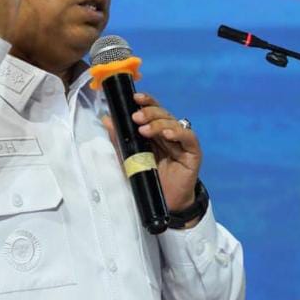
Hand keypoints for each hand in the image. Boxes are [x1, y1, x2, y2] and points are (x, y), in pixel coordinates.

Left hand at [101, 92, 200, 213]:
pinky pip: (188, 137)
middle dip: (149, 112)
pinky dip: (178, 132)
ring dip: (158, 123)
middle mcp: (170, 132)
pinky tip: (167, 134)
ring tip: (144, 130)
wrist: (164, 202)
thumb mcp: (128, 157)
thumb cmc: (148, 178)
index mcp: (156, 130)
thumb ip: (119, 139)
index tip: (134, 98)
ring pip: (173, 123)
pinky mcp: (193, 152)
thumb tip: (106, 119)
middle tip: (136, 118)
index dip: (146, 101)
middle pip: (163, 114)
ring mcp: (182, 141)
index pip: (153, 110)